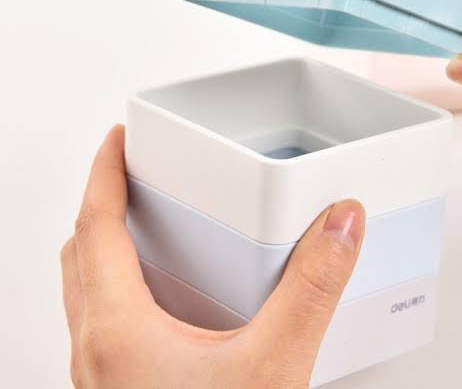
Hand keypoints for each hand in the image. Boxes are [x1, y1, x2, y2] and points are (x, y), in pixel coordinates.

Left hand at [61, 125, 364, 388]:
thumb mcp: (273, 370)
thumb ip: (311, 289)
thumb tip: (339, 227)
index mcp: (118, 330)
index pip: (96, 225)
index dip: (104, 172)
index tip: (116, 137)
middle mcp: (97, 348)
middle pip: (82, 250)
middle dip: (103, 201)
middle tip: (131, 173)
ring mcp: (102, 372)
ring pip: (86, 286)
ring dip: (106, 243)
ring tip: (144, 220)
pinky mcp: (119, 388)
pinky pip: (103, 318)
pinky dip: (122, 284)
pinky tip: (164, 294)